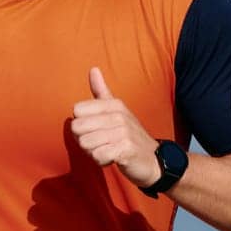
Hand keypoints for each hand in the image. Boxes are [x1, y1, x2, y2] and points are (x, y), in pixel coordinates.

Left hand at [71, 67, 159, 188]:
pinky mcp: (126, 149)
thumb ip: (101, 91)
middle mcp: (119, 116)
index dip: (82, 124)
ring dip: (93, 152)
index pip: (77, 111)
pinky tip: (113, 159)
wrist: (153, 160)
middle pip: (77, 128)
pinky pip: (97, 156)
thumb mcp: (117, 111)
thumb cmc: (129, 136)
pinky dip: (102, 161)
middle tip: (102, 142)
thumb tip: (93, 68)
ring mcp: (124, 132)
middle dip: (85, 140)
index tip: (97, 129)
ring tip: (108, 150)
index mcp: (114, 104)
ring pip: (85, 144)